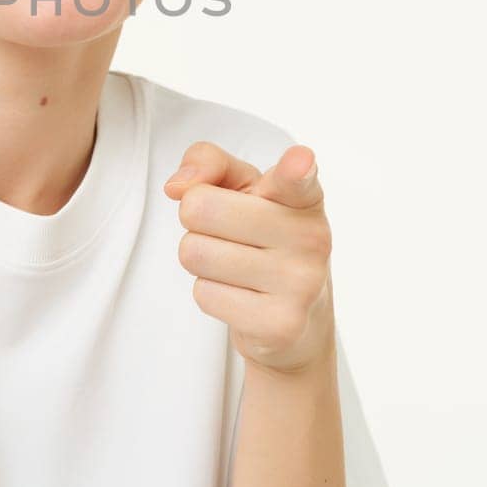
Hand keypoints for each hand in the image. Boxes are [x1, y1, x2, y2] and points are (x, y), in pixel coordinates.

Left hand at [164, 141, 333, 374]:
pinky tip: (241, 295)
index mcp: (303, 198)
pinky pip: (204, 294)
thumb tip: (176, 186)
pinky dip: (210, 293)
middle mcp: (310, 237)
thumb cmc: (260, 236)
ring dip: (200, 259)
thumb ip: (208, 162)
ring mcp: (300, 284)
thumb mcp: (240, 188)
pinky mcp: (281, 325)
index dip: (295, 168)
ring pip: (194, 253)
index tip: (299, 162)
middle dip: (195, 221)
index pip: (296, 178)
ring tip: (234, 265)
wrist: (295, 319)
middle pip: (199, 208)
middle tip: (226, 234)